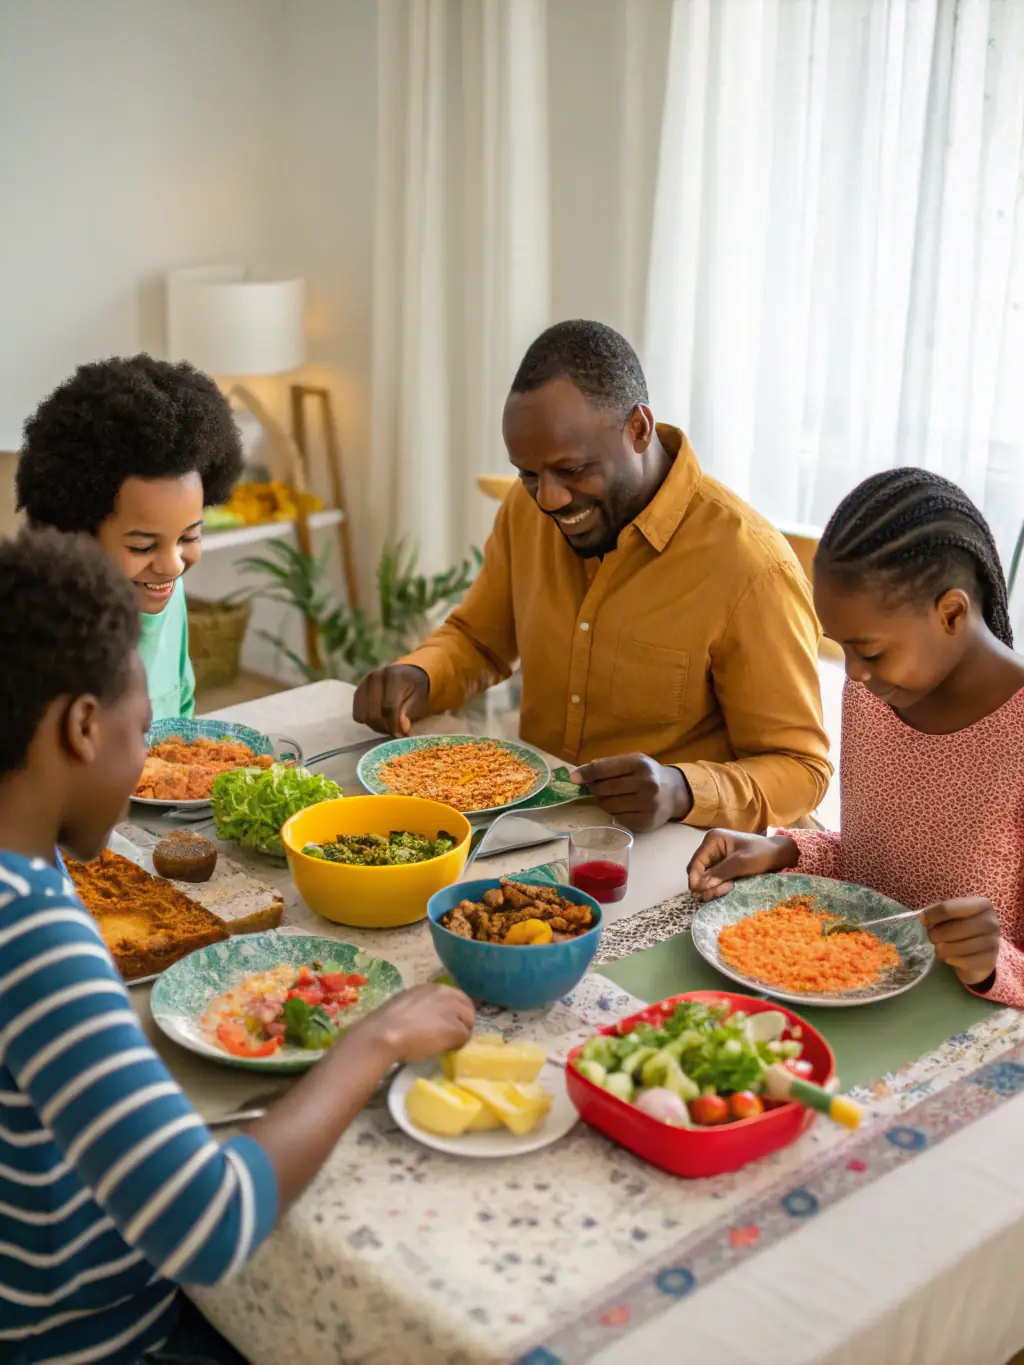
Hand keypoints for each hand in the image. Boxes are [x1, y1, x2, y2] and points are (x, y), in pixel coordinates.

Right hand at [352, 664, 429, 736]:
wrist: (406, 675)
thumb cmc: (415, 688)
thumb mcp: (419, 698)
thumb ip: (409, 711)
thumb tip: (402, 727)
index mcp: (393, 675)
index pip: (389, 706)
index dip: (395, 724)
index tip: (402, 733)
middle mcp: (375, 677)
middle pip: (373, 714)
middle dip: (386, 727)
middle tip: (397, 731)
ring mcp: (363, 684)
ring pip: (363, 716)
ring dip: (376, 726)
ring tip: (389, 724)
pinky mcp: (357, 693)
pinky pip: (357, 715)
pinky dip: (368, 721)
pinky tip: (380, 718)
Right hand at [360, 983, 474, 1063]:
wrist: (385, 1034)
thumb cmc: (387, 1022)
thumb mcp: (406, 1003)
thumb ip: (422, 1005)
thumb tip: (427, 1016)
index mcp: (433, 987)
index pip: (457, 997)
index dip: (454, 1013)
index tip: (446, 1024)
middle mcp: (447, 994)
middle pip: (468, 1009)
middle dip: (461, 1022)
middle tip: (448, 1037)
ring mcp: (453, 1010)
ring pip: (468, 1024)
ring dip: (459, 1035)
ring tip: (444, 1044)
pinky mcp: (456, 1029)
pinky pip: (464, 1039)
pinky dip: (456, 1046)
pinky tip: (442, 1050)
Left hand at [571, 754, 690, 832]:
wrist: (675, 792)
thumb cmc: (648, 774)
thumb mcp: (632, 762)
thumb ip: (608, 765)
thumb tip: (578, 774)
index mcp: (639, 764)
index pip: (604, 768)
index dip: (586, 773)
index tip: (573, 778)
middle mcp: (645, 783)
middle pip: (603, 789)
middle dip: (595, 789)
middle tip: (596, 788)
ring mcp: (647, 805)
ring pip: (608, 806)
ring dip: (603, 802)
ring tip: (611, 797)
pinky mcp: (645, 821)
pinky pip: (617, 818)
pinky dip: (614, 813)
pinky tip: (622, 807)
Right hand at [687, 830, 796, 900]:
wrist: (778, 854)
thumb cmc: (761, 854)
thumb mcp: (741, 863)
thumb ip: (720, 873)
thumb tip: (700, 886)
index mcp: (713, 840)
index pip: (696, 862)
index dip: (695, 878)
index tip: (699, 893)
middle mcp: (711, 847)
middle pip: (698, 870)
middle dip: (705, 883)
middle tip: (718, 892)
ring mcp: (717, 856)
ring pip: (705, 876)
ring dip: (712, 886)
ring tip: (726, 890)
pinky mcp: (722, 865)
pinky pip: (714, 878)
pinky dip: (718, 885)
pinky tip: (728, 888)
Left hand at [920, 898, 1000, 986]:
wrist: (980, 952)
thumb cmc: (962, 928)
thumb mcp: (953, 915)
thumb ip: (938, 913)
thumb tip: (921, 918)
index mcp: (981, 904)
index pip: (948, 908)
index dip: (931, 915)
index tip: (921, 920)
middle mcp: (991, 922)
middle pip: (953, 929)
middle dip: (936, 934)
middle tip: (931, 937)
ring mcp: (993, 943)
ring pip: (958, 947)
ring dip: (942, 949)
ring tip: (939, 947)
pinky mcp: (990, 961)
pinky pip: (963, 961)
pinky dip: (951, 959)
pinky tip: (950, 957)